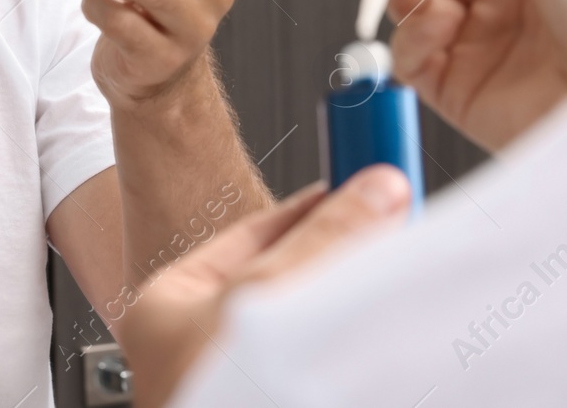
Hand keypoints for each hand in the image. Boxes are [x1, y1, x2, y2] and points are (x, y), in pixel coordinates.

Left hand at [118, 167, 410, 407]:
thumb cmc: (215, 400)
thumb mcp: (265, 298)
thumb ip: (322, 241)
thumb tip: (372, 192)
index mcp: (168, 311)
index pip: (251, 233)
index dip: (313, 204)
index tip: (362, 180)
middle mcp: (199, 351)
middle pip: (288, 276)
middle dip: (343, 252)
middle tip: (393, 221)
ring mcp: (242, 387)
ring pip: (313, 322)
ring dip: (356, 296)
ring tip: (399, 267)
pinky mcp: (284, 401)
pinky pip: (328, 362)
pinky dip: (358, 343)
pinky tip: (390, 326)